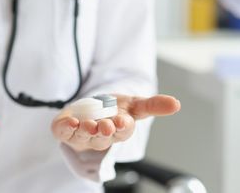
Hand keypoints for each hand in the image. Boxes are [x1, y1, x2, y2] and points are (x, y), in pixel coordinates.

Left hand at [52, 94, 179, 151]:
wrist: (88, 110)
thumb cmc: (112, 110)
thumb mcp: (133, 104)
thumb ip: (153, 105)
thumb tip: (176, 104)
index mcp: (118, 129)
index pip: (123, 131)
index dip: (123, 127)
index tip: (123, 121)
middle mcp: (100, 135)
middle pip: (103, 137)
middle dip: (104, 131)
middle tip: (105, 125)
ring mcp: (81, 135)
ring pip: (84, 136)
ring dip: (86, 130)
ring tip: (88, 124)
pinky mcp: (64, 130)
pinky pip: (63, 132)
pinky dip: (66, 128)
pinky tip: (70, 122)